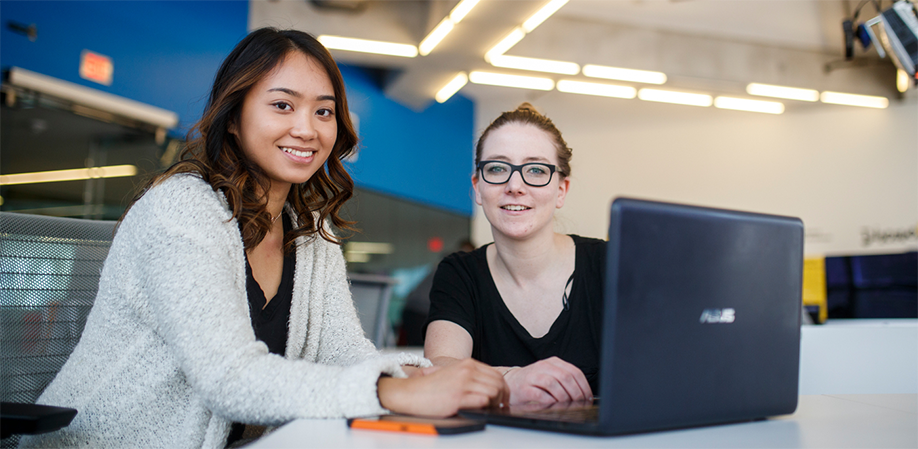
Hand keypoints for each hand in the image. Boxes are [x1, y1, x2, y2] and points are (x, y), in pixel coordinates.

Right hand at [378, 359, 508, 417]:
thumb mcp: (452, 374)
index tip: (502, 398)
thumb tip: (489, 387)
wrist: (410, 393)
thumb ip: (470, 376)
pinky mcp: (458, 397)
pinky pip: (483, 401)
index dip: (503, 388)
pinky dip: (486, 408)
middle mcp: (467, 371)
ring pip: (494, 392)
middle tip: (499, 406)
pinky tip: (480, 411)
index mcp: (467, 364)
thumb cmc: (429, 388)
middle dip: (502, 397)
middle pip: (499, 383)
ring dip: (495, 403)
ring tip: (489, 409)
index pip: (496, 374)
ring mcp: (463, 383)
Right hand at [504, 357, 591, 404]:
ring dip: (564, 397)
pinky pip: (540, 395)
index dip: (584, 386)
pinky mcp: (524, 388)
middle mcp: (543, 366)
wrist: (511, 382)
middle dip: (576, 393)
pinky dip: (549, 401)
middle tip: (580, 403)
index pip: (574, 372)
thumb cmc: (533, 381)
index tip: (588, 397)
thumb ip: (565, 380)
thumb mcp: (551, 375)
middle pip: (565, 377)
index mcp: (553, 362)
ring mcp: (533, 376)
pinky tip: (553, 405)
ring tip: (567, 405)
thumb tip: (584, 395)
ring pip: (553, 384)